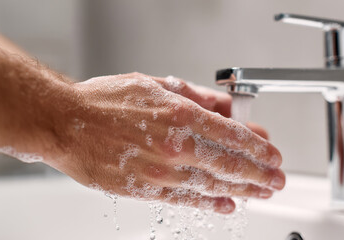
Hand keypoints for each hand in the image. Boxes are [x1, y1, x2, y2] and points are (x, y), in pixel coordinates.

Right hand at [45, 72, 284, 213]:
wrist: (66, 122)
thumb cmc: (106, 101)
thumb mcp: (157, 86)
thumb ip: (197, 97)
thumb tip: (226, 107)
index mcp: (178, 114)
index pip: (231, 134)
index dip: (257, 146)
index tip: (272, 153)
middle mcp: (173, 144)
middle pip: (228, 163)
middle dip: (258, 172)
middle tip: (277, 178)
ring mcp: (160, 170)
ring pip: (212, 184)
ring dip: (243, 190)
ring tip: (262, 192)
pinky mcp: (145, 189)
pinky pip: (186, 199)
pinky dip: (210, 202)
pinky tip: (227, 204)